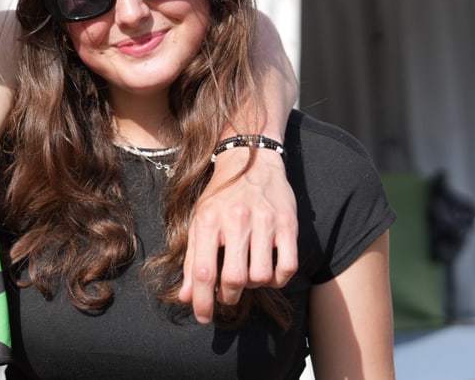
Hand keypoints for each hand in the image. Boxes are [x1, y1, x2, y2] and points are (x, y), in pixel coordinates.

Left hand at [179, 147, 297, 322]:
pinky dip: (277, 280)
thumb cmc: (221, 196)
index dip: (202, 301)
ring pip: (261, 277)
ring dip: (253, 287)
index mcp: (208, 219)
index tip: (202, 316)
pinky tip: (268, 273)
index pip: (202, 271)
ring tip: (246, 277)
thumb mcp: (199, 222)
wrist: (250, 158)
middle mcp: (236, 219)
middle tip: (227, 294)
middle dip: (228, 296)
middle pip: (233, 279)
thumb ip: (191, 260)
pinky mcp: (288, 223)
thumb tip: (186, 297)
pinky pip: (287, 267)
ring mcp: (265, 221)